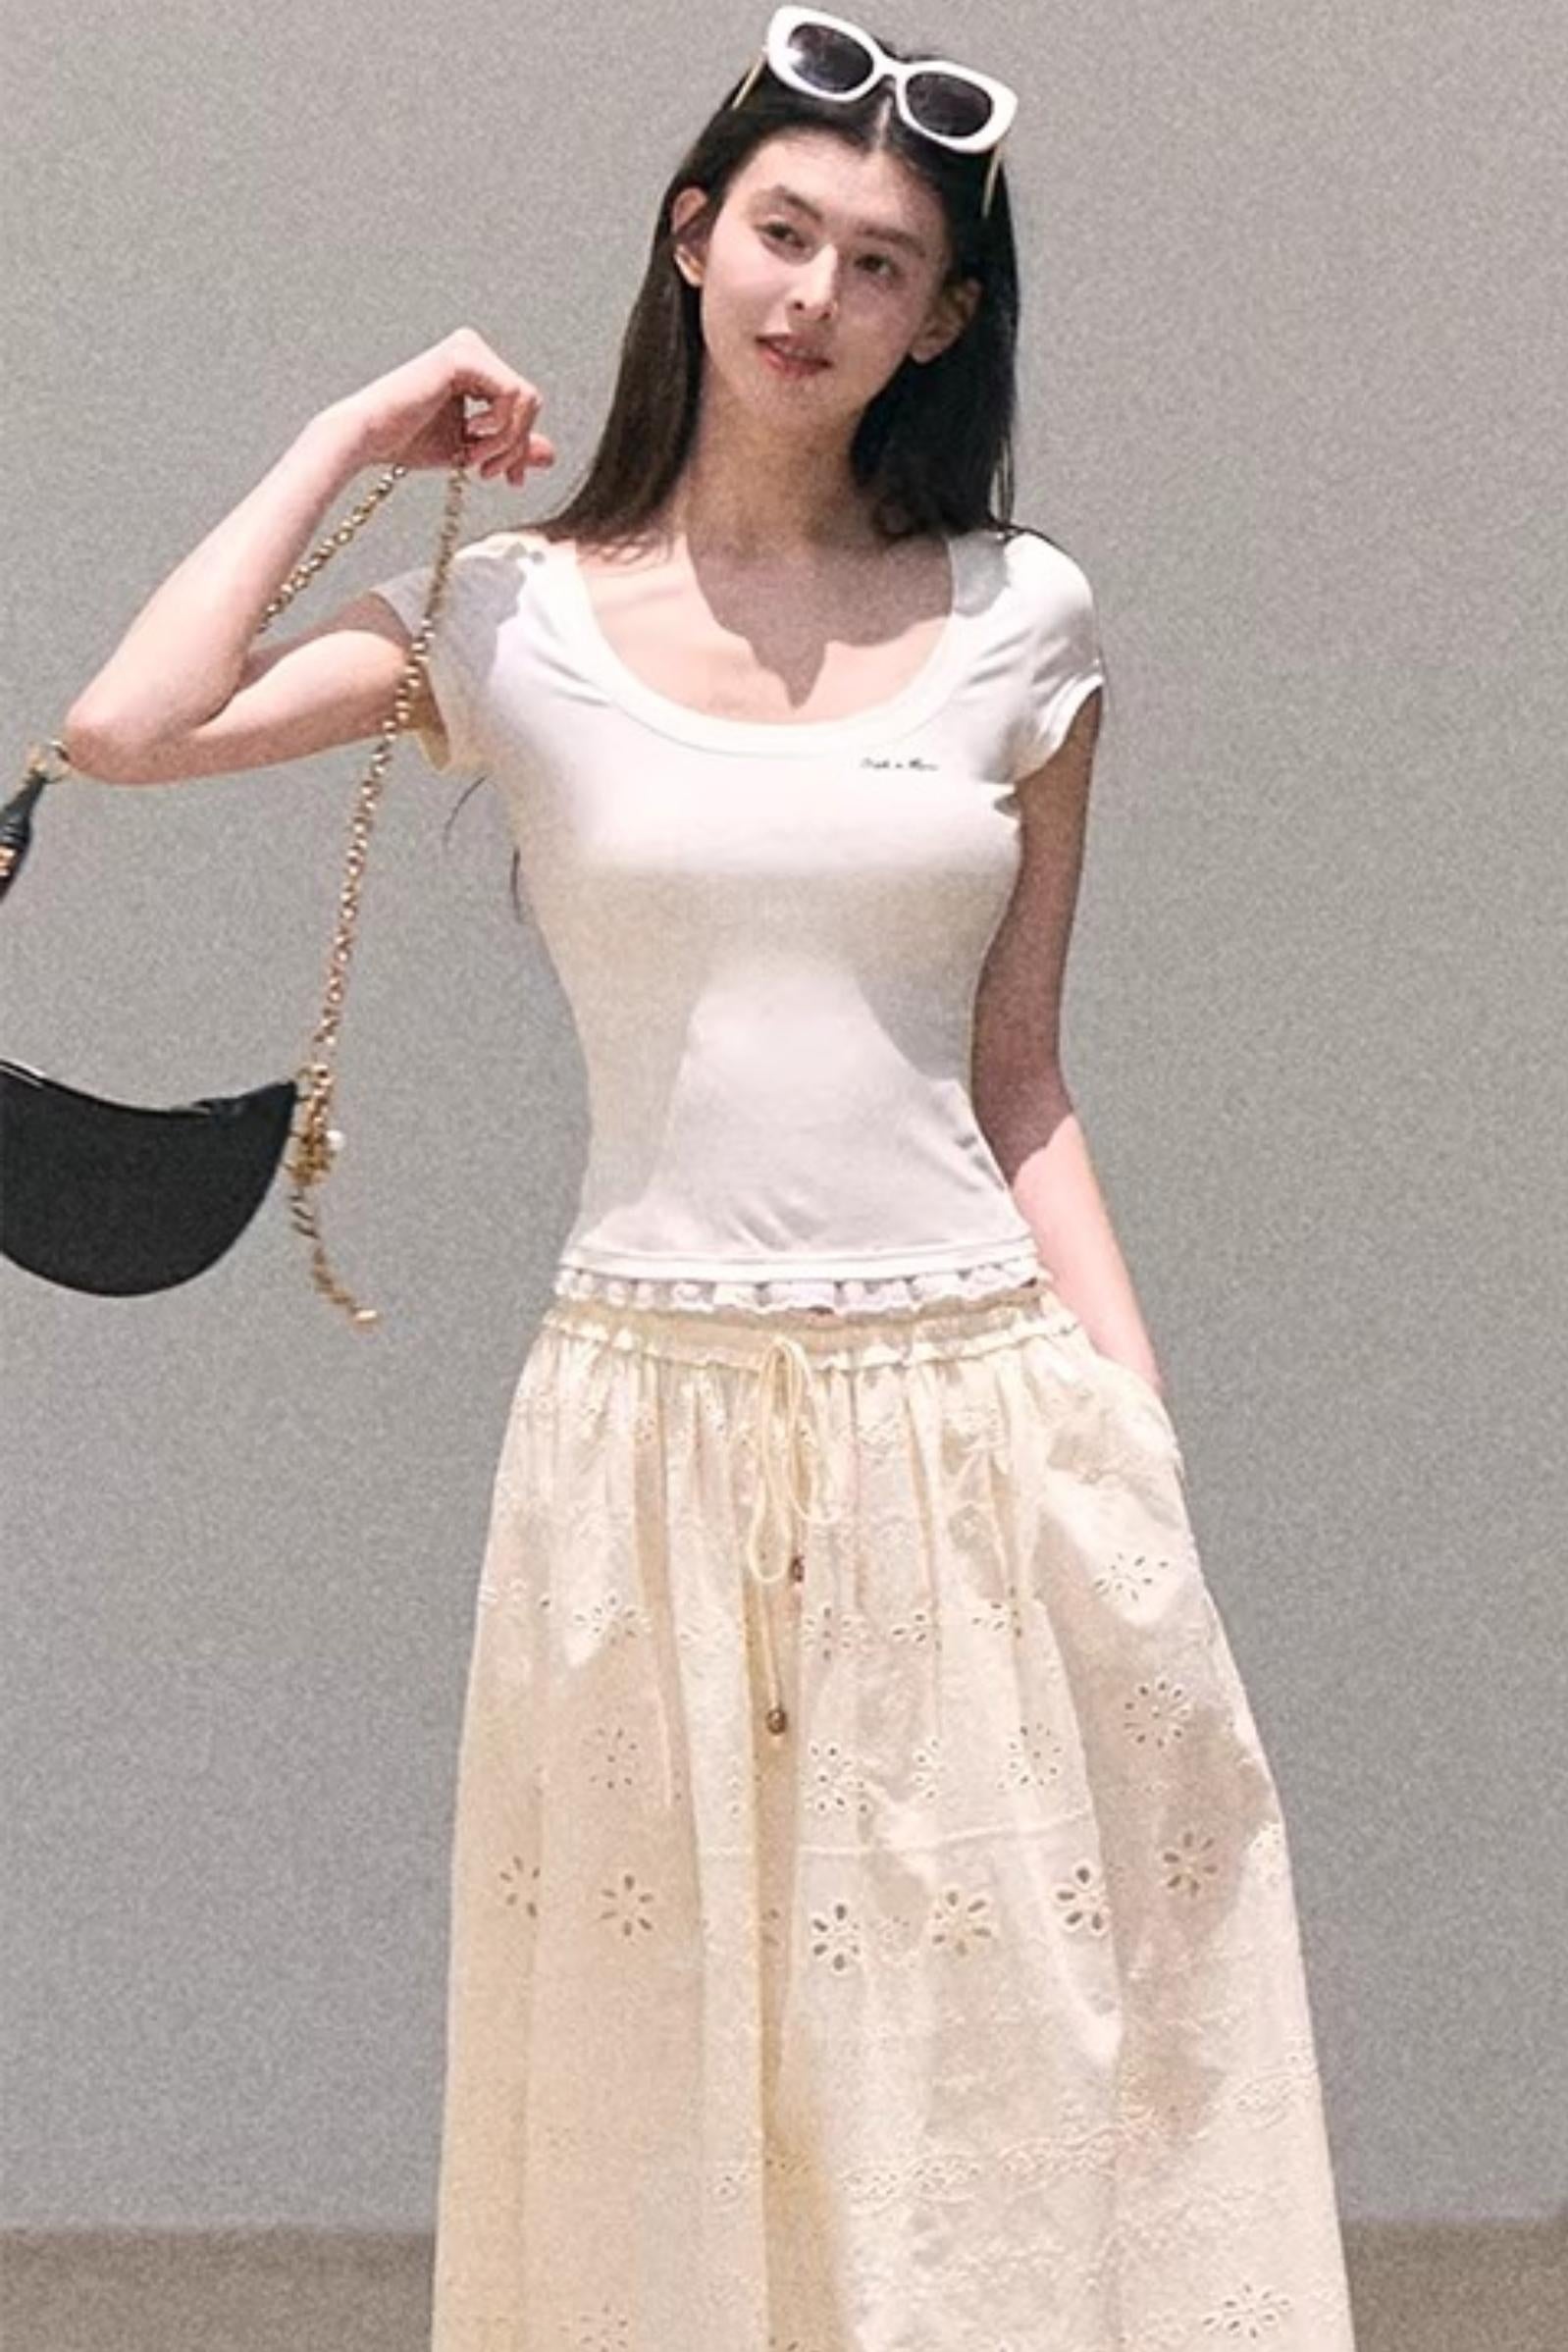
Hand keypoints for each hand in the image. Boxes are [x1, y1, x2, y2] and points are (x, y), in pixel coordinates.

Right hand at [331, 326, 557, 484]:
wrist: (368, 437)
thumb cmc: (408, 443)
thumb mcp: (472, 450)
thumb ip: (510, 448)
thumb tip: (551, 454)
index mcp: (474, 367)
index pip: (522, 405)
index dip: (519, 445)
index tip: (507, 479)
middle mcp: (472, 348)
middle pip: (530, 401)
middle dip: (515, 445)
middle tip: (489, 473)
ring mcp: (469, 347)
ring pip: (526, 398)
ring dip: (507, 441)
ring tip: (476, 460)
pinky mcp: (465, 355)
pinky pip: (512, 394)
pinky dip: (500, 429)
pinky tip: (470, 437)